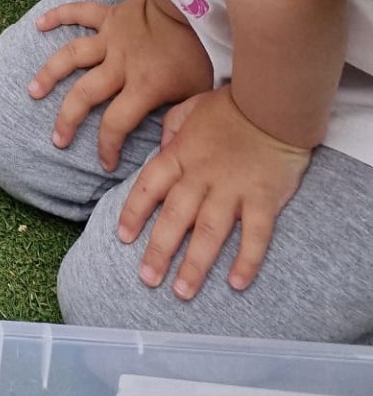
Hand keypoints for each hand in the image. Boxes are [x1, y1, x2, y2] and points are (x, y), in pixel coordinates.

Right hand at [29, 0, 213, 169]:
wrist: (199, 8)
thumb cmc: (202, 54)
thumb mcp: (197, 95)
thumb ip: (179, 120)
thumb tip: (167, 146)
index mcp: (144, 86)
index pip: (116, 123)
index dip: (107, 147)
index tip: (104, 164)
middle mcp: (121, 64)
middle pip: (84, 94)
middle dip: (68, 119)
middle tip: (57, 139)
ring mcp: (111, 38)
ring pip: (72, 57)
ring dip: (50, 73)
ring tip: (33, 90)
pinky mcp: (111, 15)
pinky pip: (80, 12)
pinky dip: (58, 15)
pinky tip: (39, 24)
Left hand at [116, 86, 310, 298]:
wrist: (273, 104)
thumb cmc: (229, 106)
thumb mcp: (189, 107)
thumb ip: (171, 128)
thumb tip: (160, 148)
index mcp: (180, 154)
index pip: (149, 186)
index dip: (135, 212)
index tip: (123, 237)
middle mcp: (202, 175)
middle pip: (175, 217)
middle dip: (159, 250)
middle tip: (147, 278)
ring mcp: (233, 189)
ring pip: (209, 232)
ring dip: (195, 264)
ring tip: (181, 291)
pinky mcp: (264, 199)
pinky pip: (256, 235)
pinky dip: (247, 259)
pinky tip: (237, 283)